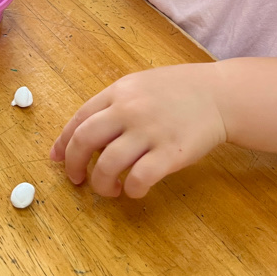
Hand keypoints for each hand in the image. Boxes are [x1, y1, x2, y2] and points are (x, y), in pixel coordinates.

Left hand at [50, 63, 226, 198]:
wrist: (220, 95)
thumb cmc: (179, 91)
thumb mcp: (141, 85)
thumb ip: (114, 105)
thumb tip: (84, 134)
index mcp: (119, 91)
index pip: (79, 118)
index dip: (63, 142)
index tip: (56, 160)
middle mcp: (129, 109)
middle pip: (85, 140)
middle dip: (73, 165)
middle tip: (76, 180)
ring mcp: (150, 131)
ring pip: (107, 164)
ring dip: (101, 184)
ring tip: (109, 189)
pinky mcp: (170, 153)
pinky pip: (138, 178)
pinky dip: (130, 190)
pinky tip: (133, 190)